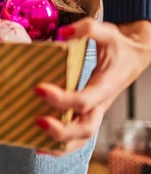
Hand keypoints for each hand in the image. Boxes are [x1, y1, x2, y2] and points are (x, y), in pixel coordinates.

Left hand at [34, 18, 150, 155]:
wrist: (137, 54)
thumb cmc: (120, 44)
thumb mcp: (108, 31)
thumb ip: (87, 29)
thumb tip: (62, 33)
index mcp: (105, 85)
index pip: (84, 100)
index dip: (61, 99)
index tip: (38, 89)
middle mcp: (101, 102)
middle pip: (86, 128)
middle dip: (62, 131)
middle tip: (37, 121)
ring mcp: (96, 109)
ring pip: (83, 137)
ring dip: (61, 144)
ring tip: (36, 145)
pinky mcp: (90, 111)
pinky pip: (78, 133)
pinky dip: (62, 143)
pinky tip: (40, 143)